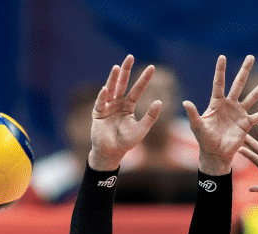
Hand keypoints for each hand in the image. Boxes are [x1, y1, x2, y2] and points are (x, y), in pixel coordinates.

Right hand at [89, 55, 161, 170]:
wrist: (111, 153)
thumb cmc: (126, 142)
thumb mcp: (141, 129)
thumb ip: (150, 116)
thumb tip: (160, 101)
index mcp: (128, 106)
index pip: (137, 89)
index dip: (144, 79)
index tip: (152, 67)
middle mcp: (117, 103)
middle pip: (122, 83)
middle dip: (126, 70)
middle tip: (130, 56)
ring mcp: (106, 107)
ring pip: (111, 89)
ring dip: (113, 78)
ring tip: (117, 67)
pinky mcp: (97, 113)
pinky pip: (100, 103)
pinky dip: (102, 96)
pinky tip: (106, 89)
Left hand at [183, 55, 257, 175]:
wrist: (215, 153)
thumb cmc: (204, 139)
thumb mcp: (197, 126)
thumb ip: (192, 114)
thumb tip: (185, 102)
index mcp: (216, 103)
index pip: (219, 83)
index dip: (220, 70)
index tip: (222, 57)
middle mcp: (230, 104)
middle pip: (238, 84)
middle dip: (244, 70)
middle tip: (251, 57)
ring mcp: (239, 113)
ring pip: (253, 96)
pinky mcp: (246, 123)